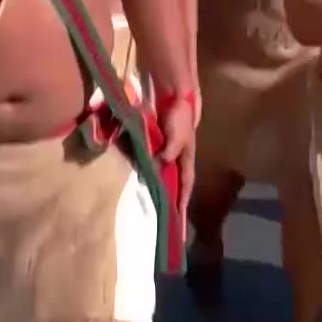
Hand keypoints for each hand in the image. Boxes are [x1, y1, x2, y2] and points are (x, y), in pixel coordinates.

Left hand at [156, 100, 194, 227]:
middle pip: (173, 186)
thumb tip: (159, 165)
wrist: (173, 95)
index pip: (185, 186)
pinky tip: (136, 186)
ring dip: (157, 193)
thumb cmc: (180, 116)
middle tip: (166, 226)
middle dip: (171, 205)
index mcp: (185, 160)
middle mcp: (175, 160)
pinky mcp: (152, 147)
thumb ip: (170, 150)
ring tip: (149, 212)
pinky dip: (144, 177)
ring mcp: (164, 154)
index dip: (183, 204)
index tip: (179, 223)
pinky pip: (147, 166)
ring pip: (160, 178)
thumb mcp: (179, 135)